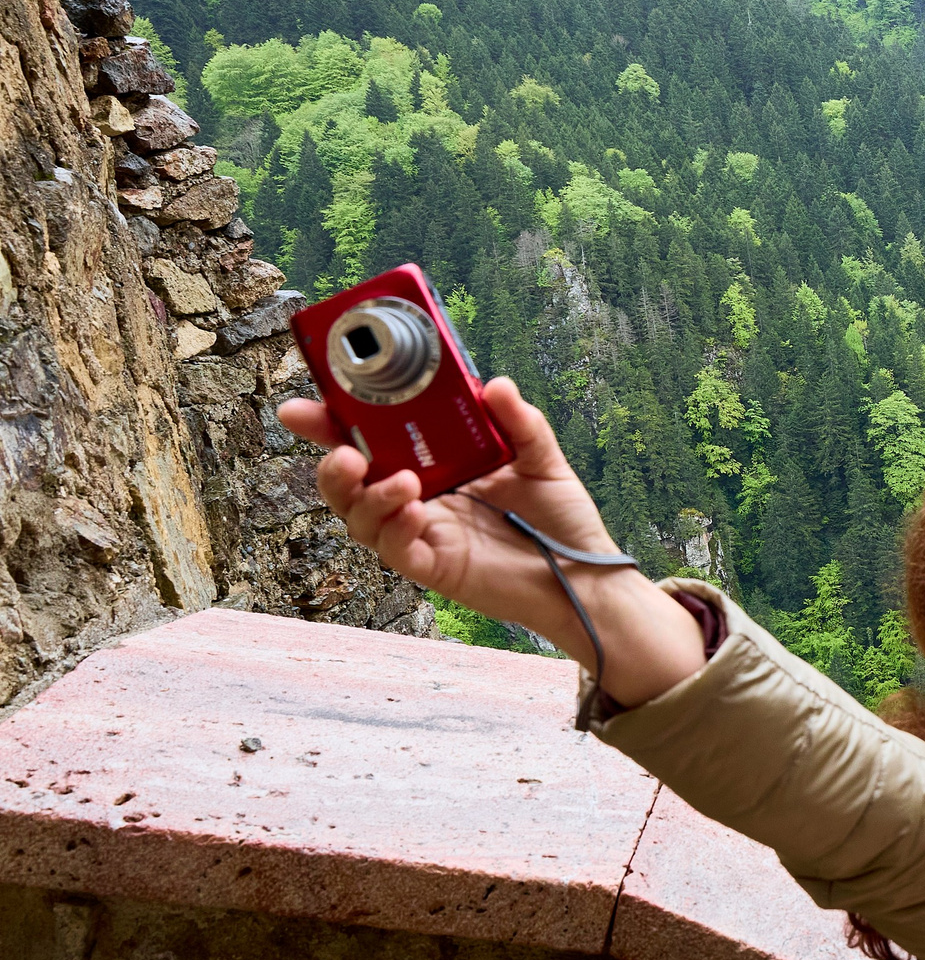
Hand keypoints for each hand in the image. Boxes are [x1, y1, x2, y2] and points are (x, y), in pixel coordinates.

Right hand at [279, 378, 707, 705]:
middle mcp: (419, 500)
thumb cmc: (558, 518)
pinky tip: (413, 512)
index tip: (306, 406)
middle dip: (332, 467)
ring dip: (369, 499)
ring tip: (401, 482)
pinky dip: (396, 532)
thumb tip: (495, 385)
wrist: (584, 574)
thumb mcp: (541, 459)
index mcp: (433, 467)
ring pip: (362, 521)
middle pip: (350, 486)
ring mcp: (423, 536)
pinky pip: (397, 553)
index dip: (332, 425)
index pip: (371, 442)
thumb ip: (520, 422)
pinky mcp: (435, 568)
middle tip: (343, 453)